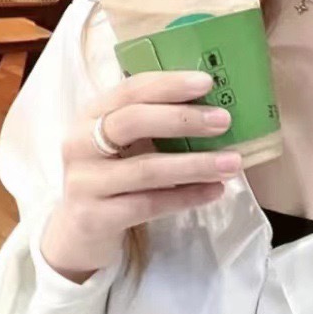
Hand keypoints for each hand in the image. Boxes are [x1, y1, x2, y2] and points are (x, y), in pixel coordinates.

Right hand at [39, 70, 240, 282]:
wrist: (80, 230)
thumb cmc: (114, 174)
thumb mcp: (125, 143)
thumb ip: (157, 123)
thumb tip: (215, 107)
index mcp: (90, 114)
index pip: (130, 90)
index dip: (169, 84)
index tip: (207, 83)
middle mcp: (80, 143)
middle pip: (132, 122)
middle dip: (182, 119)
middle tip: (223, 121)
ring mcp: (84, 182)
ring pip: (147, 169)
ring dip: (195, 164)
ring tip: (232, 162)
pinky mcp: (94, 217)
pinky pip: (149, 205)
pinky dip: (186, 197)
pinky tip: (215, 191)